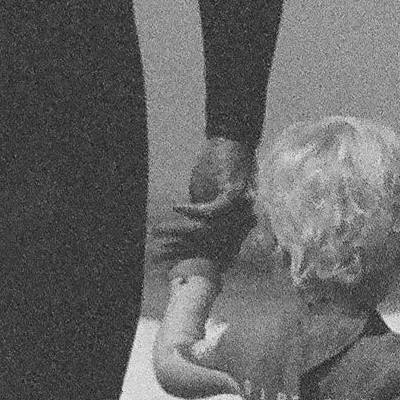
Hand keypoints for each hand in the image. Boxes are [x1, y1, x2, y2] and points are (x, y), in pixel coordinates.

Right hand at [151, 133, 255, 269]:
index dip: (189, 253)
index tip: (167, 260)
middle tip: (158, 251)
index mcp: (233, 221)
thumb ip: (202, 212)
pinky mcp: (236, 191)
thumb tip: (189, 229)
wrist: (234, 139)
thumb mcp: (207, 193)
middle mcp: (240, 219)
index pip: (211, 246)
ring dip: (182, 230)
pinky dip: (195, 210)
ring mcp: (240, 207)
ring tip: (160, 231)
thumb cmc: (220, 165)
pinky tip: (177, 207)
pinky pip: (215, 209)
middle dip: (181, 248)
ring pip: (210, 229)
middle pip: (209, 243)